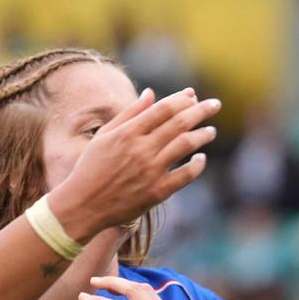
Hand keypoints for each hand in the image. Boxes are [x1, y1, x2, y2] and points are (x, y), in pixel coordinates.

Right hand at [49, 88, 220, 240]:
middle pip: (179, 123)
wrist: (83, 206)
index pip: (163, 109)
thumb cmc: (91, 167)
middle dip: (200, 111)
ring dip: (202, 135)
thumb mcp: (105, 136)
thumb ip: (130, 114)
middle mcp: (141, 150)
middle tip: (215, 105)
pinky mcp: (157, 192)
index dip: (182, 99)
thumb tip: (151, 93)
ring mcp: (150, 171)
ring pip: (185, 145)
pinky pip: (185, 175)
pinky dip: (197, 165)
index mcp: (127, 133)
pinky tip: (200, 158)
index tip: (193, 96)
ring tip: (211, 131)